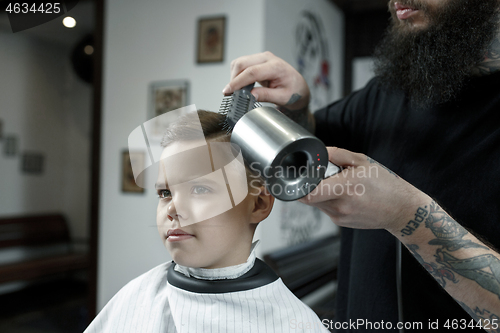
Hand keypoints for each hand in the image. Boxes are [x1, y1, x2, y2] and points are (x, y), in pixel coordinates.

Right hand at [224, 51, 309, 110]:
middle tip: (230, 94)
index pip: (252, 72)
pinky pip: (242, 64)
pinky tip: (241, 84)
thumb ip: (266, 96)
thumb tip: (249, 95)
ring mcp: (262, 58)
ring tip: (237, 90)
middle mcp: (268, 58)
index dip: (238, 82)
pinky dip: (237, 74)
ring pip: (240, 62)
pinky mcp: (258, 60)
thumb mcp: (282, 97)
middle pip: (242, 64)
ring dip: (234, 76)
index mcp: (276, 67)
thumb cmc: (294, 91)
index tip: (228, 91)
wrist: (299, 87)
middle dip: (233, 79)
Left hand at [299, 147, 430, 233]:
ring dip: (320, 193)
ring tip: (338, 185)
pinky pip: (326, 209)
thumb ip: (338, 154)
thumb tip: (319, 152)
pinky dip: (329, 200)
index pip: (308, 193)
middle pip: (309, 197)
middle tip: (321, 176)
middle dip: (310, 185)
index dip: (298, 185)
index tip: (297, 176)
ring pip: (317, 203)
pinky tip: (345, 195)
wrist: (401, 210)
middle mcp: (340, 205)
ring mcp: (339, 216)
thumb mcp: (363, 161)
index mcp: (345, 188)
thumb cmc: (385, 184)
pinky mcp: (341, 222)